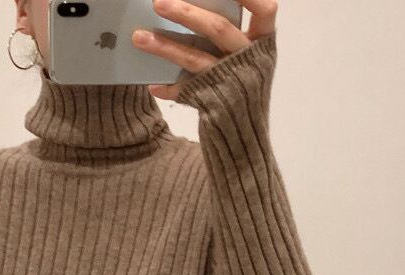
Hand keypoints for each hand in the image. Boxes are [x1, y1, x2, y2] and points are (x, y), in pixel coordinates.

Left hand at [132, 0, 277, 99]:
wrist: (244, 132)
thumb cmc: (241, 84)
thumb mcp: (246, 57)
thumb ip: (229, 34)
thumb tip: (188, 8)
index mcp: (262, 43)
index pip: (265, 10)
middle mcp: (248, 60)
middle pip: (219, 29)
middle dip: (186, 13)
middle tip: (158, 2)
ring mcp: (231, 82)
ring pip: (195, 59)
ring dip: (165, 47)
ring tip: (139, 37)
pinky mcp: (214, 103)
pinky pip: (187, 91)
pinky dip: (170, 88)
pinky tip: (153, 84)